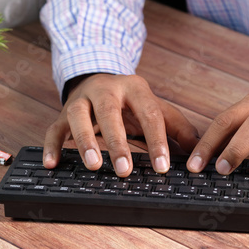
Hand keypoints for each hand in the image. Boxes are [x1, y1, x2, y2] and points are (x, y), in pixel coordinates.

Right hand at [43, 74, 198, 176]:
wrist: (100, 77)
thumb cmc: (132, 101)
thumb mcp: (157, 108)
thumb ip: (177, 128)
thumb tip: (197, 149)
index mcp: (135, 88)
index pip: (149, 113)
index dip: (157, 140)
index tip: (162, 166)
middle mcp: (106, 90)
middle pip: (109, 112)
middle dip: (117, 142)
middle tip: (125, 170)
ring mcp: (82, 100)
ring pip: (78, 116)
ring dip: (84, 140)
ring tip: (93, 165)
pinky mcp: (64, 113)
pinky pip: (54, 128)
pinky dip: (52, 145)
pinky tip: (52, 163)